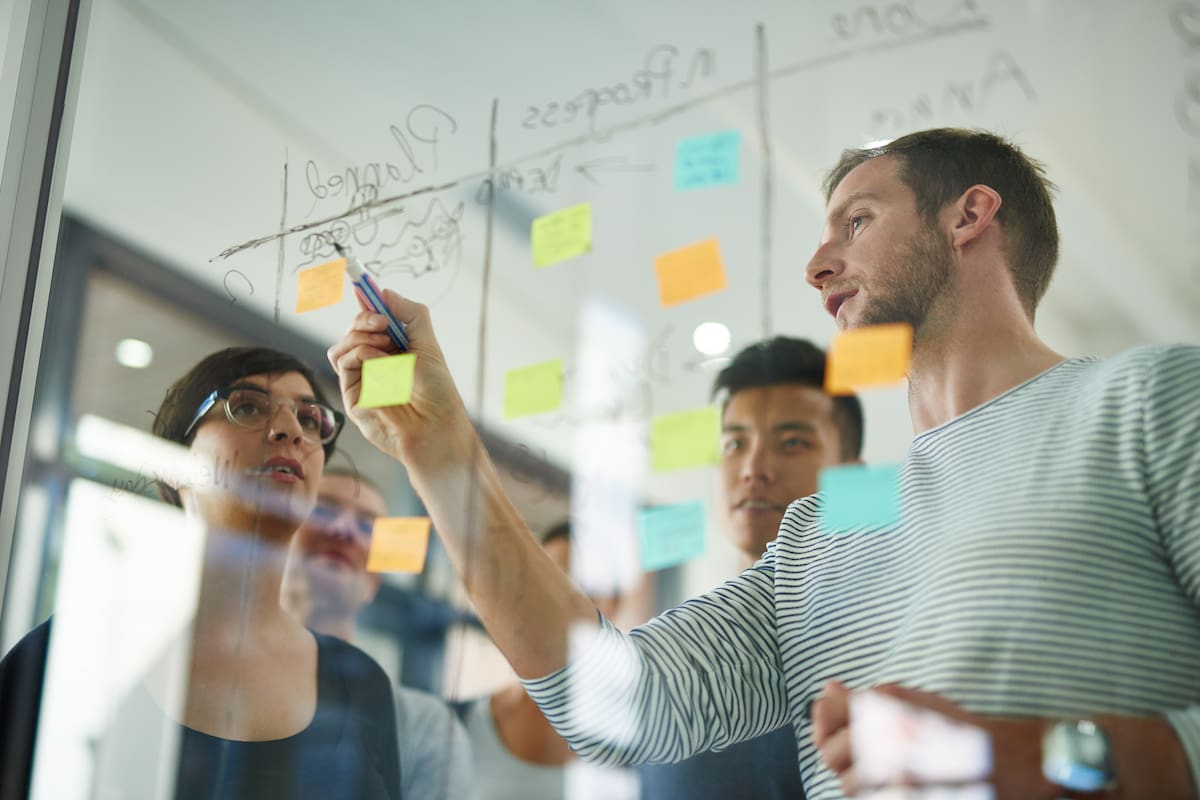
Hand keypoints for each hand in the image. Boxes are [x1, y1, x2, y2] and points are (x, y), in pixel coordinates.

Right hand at [326, 289, 474, 469]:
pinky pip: (343, 361)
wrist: (434, 425)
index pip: (374, 320)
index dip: (367, 302)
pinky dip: (360, 353)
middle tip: (384, 323)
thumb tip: (384, 292)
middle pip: (354, 329)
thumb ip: (410, 313)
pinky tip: (379, 361)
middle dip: (365, 318)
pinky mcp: (352, 393)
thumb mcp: (428, 344)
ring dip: (360, 336)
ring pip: (342, 344)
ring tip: (385, 345)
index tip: (361, 283)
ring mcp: (363, 377)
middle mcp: (377, 362)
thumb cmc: (437, 391)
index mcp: (396, 349)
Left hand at [811, 681, 1054, 798]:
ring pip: (849, 785)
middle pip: (831, 755)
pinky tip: (894, 787)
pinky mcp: (907, 795)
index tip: (826, 728)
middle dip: (839, 757)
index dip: (820, 724)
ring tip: (885, 773)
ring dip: (860, 782)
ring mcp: (899, 771)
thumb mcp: (912, 701)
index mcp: (887, 707)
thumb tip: (827, 689)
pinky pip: (872, 799)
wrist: (1006, 760)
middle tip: (864, 756)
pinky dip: (878, 794)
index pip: (827, 714)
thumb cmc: (957, 728)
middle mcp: (889, 736)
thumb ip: (864, 699)